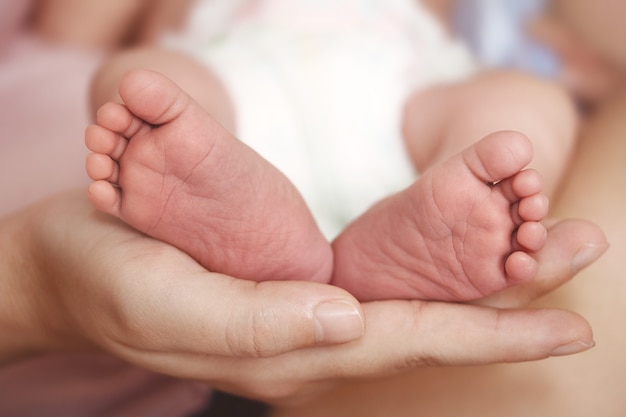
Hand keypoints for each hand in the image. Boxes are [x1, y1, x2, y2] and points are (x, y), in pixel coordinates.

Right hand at [1, 190, 594, 404]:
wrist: (71, 265)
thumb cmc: (110, 277)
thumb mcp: (166, 300)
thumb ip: (252, 323)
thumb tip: (347, 319)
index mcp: (285, 347)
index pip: (403, 343)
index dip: (485, 333)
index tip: (565, 324)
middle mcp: (306, 338)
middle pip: (426, 328)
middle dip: (509, 308)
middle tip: (585, 266)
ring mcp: (299, 314)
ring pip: (409, 307)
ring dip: (480, 288)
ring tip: (547, 260)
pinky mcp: (286, 286)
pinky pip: (375, 287)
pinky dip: (429, 279)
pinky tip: (461, 270)